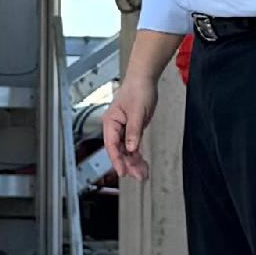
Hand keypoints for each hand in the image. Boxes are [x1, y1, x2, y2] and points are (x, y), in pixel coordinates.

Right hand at [104, 68, 155, 182]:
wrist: (145, 79)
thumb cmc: (138, 90)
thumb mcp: (138, 112)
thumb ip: (134, 131)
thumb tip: (131, 148)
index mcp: (111, 122)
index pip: (112, 145)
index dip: (117, 160)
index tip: (122, 172)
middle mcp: (114, 127)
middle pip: (119, 151)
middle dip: (128, 164)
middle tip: (139, 176)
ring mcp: (123, 129)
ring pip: (126, 151)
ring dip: (134, 162)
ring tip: (143, 173)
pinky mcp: (131, 129)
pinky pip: (132, 146)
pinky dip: (137, 155)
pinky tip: (142, 164)